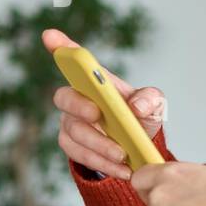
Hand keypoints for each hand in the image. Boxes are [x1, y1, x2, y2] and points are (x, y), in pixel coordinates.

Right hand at [42, 28, 165, 179]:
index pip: (74, 59)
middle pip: (65, 98)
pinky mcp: (73, 147)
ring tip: (123, 155)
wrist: (139, 146)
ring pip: (73, 133)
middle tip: (98, 116)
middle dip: (79, 106)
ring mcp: (71, 123)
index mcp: (97, 81)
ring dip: (98, 145)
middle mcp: (78, 98)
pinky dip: (102, 163)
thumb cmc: (140, 116)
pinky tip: (122, 169)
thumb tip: (136, 108)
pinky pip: (80, 155)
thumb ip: (151, 100)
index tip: (50, 36)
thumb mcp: (154, 105)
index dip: (62, 48)